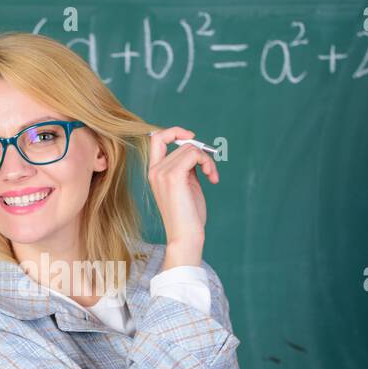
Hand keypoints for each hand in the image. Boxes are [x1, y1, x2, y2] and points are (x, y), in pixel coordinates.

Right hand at [146, 126, 217, 265]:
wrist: (185, 237)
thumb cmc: (188, 216)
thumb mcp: (187, 186)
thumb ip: (187, 168)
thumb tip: (197, 151)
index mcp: (155, 173)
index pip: (157, 138)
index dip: (175, 132)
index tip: (192, 138)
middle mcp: (155, 171)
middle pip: (182, 144)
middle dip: (202, 153)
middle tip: (211, 171)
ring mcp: (162, 173)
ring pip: (190, 148)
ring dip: (207, 160)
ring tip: (212, 176)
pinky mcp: (173, 176)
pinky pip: (193, 153)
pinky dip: (207, 162)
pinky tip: (212, 178)